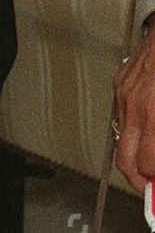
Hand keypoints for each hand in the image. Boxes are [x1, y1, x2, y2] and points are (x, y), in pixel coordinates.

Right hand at [112, 31, 154, 190]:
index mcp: (154, 115)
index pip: (146, 166)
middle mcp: (134, 107)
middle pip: (124, 161)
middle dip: (139, 182)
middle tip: (153, 187)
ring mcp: (123, 94)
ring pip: (120, 140)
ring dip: (134, 156)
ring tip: (151, 161)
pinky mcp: (119, 84)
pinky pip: (120, 117)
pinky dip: (131, 131)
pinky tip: (146, 131)